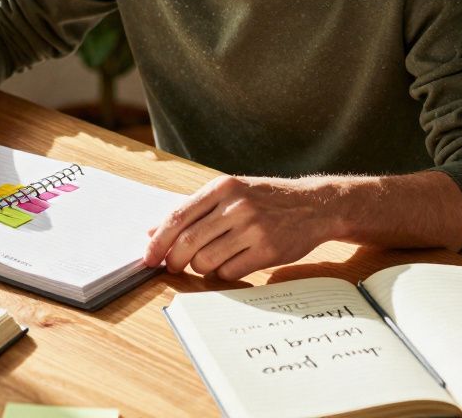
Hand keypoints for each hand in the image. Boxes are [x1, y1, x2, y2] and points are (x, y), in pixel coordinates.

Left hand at [143, 175, 346, 280]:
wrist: (314, 206)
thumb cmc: (265, 200)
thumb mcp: (229, 194)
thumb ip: (192, 211)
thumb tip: (151, 232)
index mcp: (222, 188)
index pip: (177, 217)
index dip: (158, 241)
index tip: (148, 257)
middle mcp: (236, 206)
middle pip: (188, 243)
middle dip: (173, 261)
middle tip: (172, 267)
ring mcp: (253, 228)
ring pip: (206, 261)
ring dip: (199, 268)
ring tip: (206, 262)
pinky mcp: (268, 251)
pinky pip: (229, 272)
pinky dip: (222, 274)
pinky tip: (230, 264)